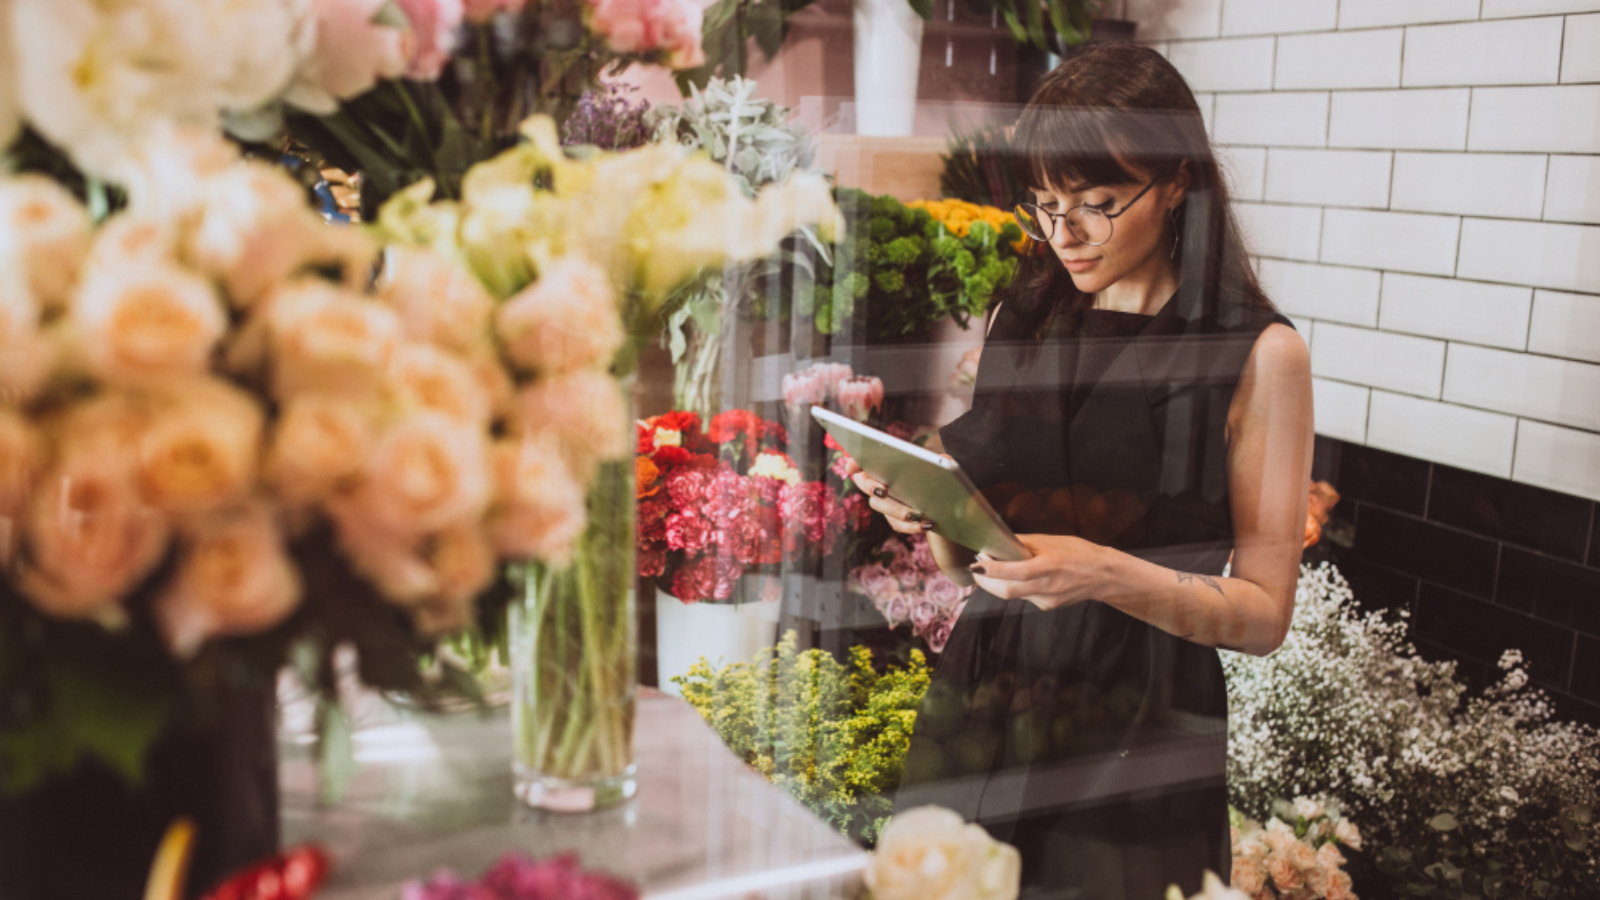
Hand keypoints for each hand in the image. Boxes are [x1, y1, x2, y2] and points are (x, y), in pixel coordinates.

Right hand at [844, 457, 934, 535]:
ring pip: (879, 505)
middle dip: (870, 486)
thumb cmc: (938, 474)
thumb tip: (940, 463)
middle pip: (863, 482)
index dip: (854, 462)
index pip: (862, 458)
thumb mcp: (942, 465)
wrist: (944, 500)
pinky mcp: (893, 518)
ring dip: (896, 509)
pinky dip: (911, 525)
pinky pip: (896, 523)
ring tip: (916, 513)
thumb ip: (940, 460)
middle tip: (884, 490)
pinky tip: (927, 524)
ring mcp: (883, 501)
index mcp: (884, 462)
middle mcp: (877, 481)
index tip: (851, 465)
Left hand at [969, 534, 1105, 610]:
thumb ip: (1023, 543)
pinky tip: (1019, 578)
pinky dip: (1016, 587)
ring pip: (1014, 595)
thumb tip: (998, 542)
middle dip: (986, 582)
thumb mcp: (1051, 541)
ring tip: (994, 569)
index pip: (1016, 572)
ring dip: (999, 583)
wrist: (1104, 575)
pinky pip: (1025, 597)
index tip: (975, 564)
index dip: (993, 570)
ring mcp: (1047, 600)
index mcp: (1050, 566)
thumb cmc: (1079, 553)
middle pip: (1007, 592)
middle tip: (976, 569)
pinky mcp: (1047, 607)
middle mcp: (1048, 587)